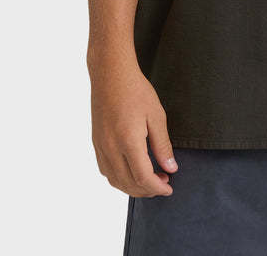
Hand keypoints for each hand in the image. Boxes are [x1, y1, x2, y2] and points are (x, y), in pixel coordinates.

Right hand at [89, 56, 178, 196]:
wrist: (111, 74)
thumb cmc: (136, 91)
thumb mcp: (156, 116)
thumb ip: (163, 145)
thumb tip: (170, 168)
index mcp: (128, 141)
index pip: (143, 177)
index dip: (157, 188)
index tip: (169, 188)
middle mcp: (111, 148)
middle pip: (128, 183)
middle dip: (147, 190)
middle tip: (164, 183)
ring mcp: (101, 147)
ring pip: (115, 180)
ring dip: (132, 187)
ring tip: (150, 179)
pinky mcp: (96, 143)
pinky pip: (106, 171)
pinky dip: (120, 178)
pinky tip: (132, 171)